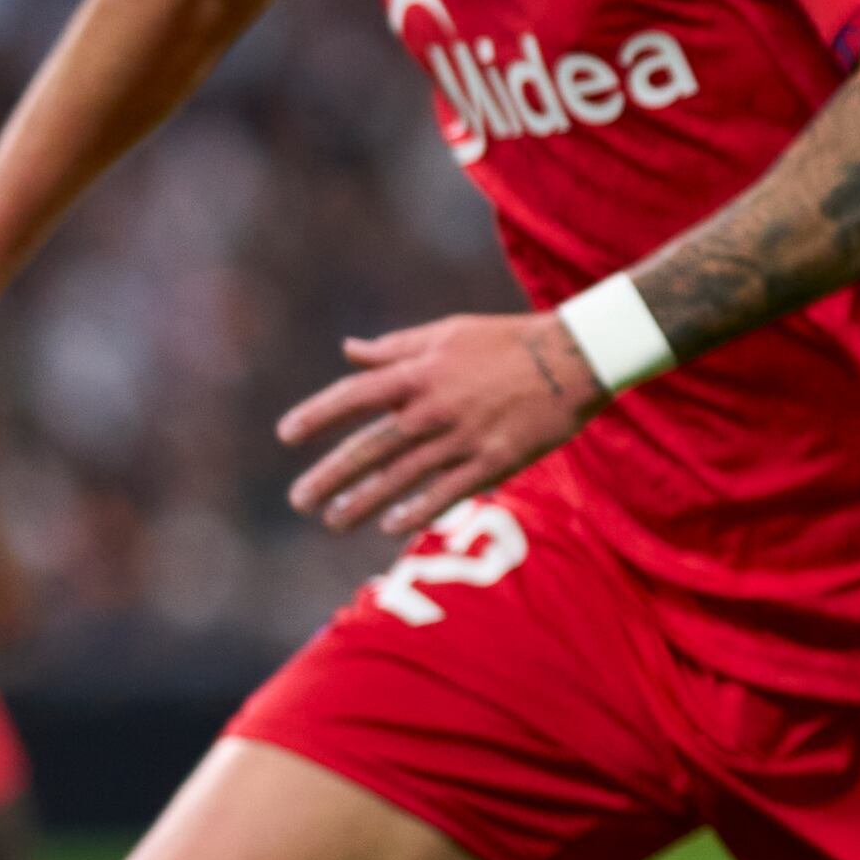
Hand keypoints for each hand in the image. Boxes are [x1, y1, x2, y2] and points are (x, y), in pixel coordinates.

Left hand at [277, 308, 603, 535]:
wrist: (572, 359)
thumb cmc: (505, 341)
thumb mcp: (446, 332)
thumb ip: (394, 348)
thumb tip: (349, 350)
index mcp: (419, 372)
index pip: (354, 396)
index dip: (317, 416)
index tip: (287, 435)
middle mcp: (433, 408)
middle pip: (370, 447)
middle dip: (329, 475)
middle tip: (298, 500)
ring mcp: (463, 439)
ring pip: (401, 478)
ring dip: (362, 502)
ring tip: (332, 521)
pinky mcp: (493, 462)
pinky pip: (446, 492)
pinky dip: (416, 510)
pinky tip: (390, 527)